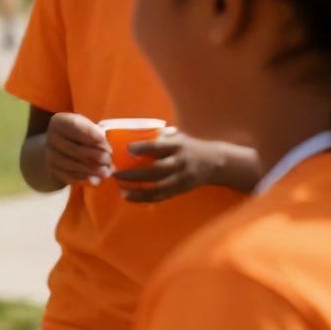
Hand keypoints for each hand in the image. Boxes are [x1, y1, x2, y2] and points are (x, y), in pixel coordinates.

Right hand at [46, 112, 111, 186]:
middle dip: (94, 156)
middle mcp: (51, 137)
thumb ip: (97, 134)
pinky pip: (68, 176)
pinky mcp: (52, 169)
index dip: (89, 133)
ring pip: (71, 165)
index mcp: (60, 122)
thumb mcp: (88, 127)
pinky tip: (94, 178)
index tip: (103, 140)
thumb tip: (104, 146)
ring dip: (91, 170)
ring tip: (105, 171)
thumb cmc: (80, 134)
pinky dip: (84, 178)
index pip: (74, 126)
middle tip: (108, 159)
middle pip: (74, 149)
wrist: (62, 146)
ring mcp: (49, 154)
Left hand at [114, 129, 234, 201]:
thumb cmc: (189, 147)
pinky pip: (161, 196)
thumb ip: (159, 136)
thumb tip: (131, 131)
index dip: (144, 148)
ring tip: (120, 189)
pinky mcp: (181, 190)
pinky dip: (144, 198)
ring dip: (138, 190)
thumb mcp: (178, 137)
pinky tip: (129, 197)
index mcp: (178, 146)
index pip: (159, 146)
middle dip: (134, 174)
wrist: (215, 162)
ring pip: (158, 188)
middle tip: (115, 173)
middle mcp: (180, 163)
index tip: (128, 148)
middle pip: (156, 171)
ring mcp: (181, 178)